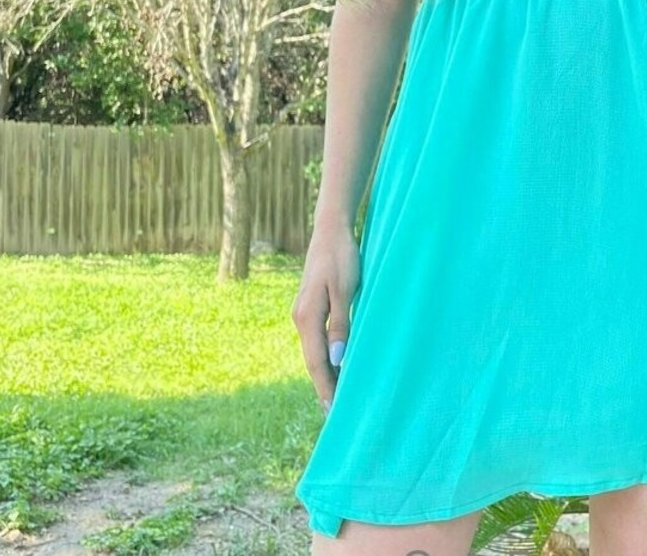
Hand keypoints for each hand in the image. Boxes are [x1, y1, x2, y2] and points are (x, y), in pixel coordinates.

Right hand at [291, 225, 361, 415]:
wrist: (331, 230)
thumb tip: (337, 359)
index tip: (333, 413)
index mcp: (307, 317)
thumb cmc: (342, 256)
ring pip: (313, 352)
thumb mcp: (346, 289)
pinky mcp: (310, 307)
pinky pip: (316, 340)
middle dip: (324, 387)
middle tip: (335, 416)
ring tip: (336, 398)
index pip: (317, 362)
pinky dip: (324, 357)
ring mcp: (303, 313)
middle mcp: (300, 318)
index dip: (326, 388)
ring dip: (324, 374)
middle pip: (312, 361)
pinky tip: (334, 366)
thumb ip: (341, 323)